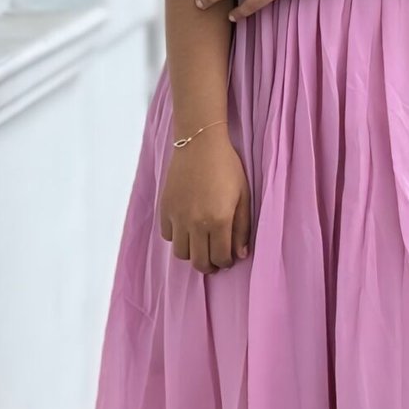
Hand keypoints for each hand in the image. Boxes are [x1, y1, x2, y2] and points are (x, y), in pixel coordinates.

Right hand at [158, 124, 252, 271]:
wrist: (199, 144)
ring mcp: (177, 217)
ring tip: (201, 243)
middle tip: (214, 258)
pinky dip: (177, 237)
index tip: (228, 257)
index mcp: (219, 220)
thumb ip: (242, 227)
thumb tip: (241, 254)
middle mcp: (196, 223)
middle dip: (208, 265)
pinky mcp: (165, 209)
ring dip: (192, 253)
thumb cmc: (227, 167)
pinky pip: (168, 236)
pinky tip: (187, 227)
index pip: (220, 258)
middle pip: (198, 262)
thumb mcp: (243, 195)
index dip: (226, 262)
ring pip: (181, 253)